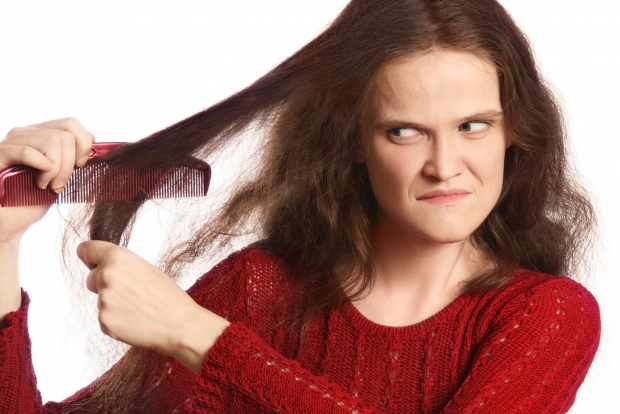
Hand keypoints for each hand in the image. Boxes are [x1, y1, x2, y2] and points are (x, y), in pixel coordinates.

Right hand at [0, 117, 93, 242]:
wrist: (8, 223)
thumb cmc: (31, 201)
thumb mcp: (59, 176)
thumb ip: (73, 156)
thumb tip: (92, 136)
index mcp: (40, 135)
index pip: (71, 123)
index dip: (83, 144)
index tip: (80, 166)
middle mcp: (24, 134)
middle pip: (65, 135)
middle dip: (69, 165)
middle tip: (58, 185)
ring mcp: (10, 143)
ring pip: (52, 141)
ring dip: (56, 170)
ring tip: (46, 187)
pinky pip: (26, 151)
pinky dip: (42, 166)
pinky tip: (39, 181)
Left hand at [77, 240, 229, 372]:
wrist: (180, 324)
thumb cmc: (168, 296)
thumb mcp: (146, 268)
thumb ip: (121, 265)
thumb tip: (101, 267)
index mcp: (118, 257)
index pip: (86, 249)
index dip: (89, 257)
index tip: (90, 262)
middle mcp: (106, 275)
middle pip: (91, 278)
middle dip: (104, 284)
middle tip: (130, 292)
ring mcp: (103, 299)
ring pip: (99, 299)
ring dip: (113, 304)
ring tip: (138, 308)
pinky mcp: (103, 321)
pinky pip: (104, 317)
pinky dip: (116, 320)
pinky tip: (135, 320)